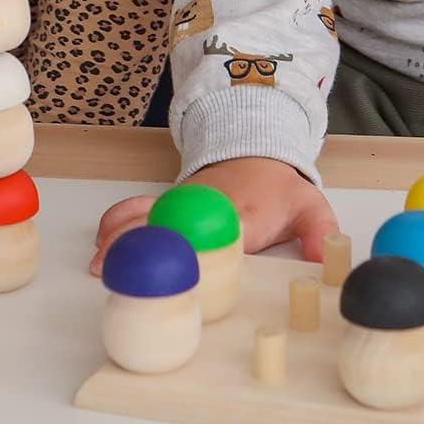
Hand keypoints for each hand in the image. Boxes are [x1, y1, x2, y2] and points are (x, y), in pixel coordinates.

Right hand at [89, 156, 339, 275]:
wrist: (254, 148)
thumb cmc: (279, 189)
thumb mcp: (310, 205)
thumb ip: (320, 232)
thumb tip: (325, 258)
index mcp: (242, 214)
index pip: (222, 234)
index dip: (204, 252)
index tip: (187, 273)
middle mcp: (205, 208)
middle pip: (174, 227)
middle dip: (149, 249)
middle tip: (124, 275)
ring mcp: (182, 203)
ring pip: (148, 217)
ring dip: (124, 239)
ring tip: (99, 266)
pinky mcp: (167, 203)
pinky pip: (138, 208)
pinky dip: (117, 223)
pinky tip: (99, 244)